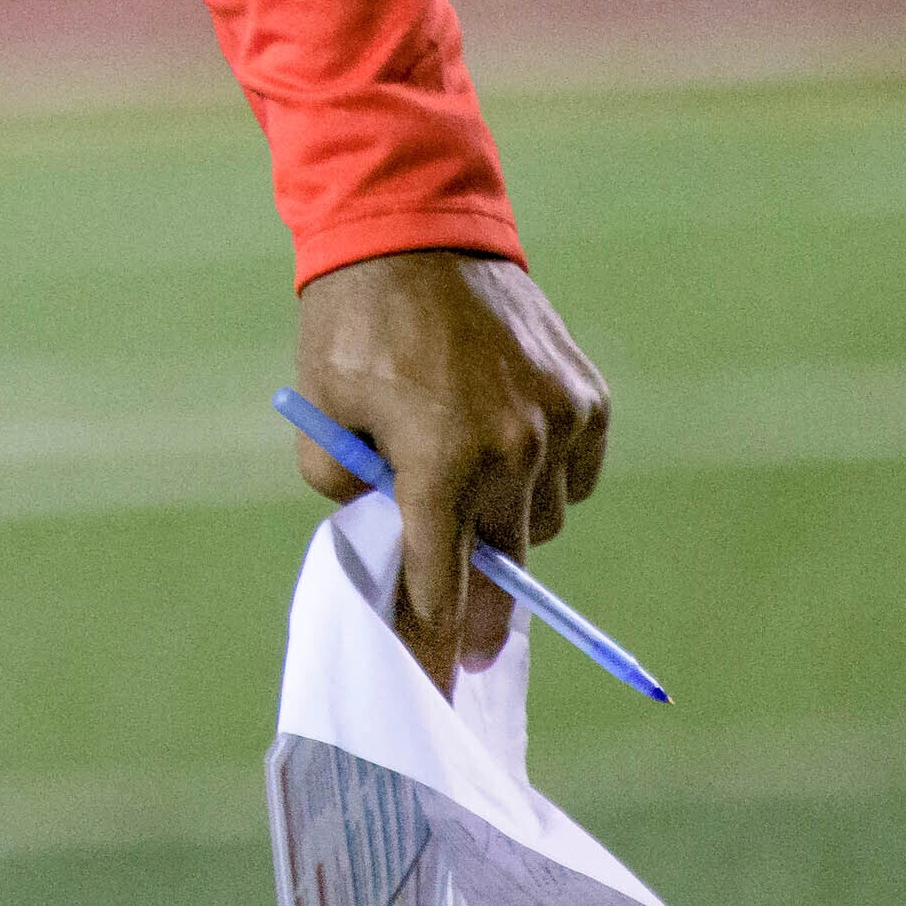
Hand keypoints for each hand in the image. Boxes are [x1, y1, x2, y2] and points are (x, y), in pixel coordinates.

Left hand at [290, 250, 611, 692]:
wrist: (414, 225)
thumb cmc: (352, 320)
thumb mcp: (318, 407)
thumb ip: (338, 482)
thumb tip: (383, 524)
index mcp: (439, 458)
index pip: (441, 581)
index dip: (434, 638)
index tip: (440, 681)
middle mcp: (512, 449)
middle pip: (503, 565)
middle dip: (484, 608)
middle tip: (471, 644)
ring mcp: (559, 424)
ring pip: (543, 521)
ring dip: (511, 526)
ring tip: (472, 499)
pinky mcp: (588, 399)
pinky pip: (576, 475)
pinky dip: (548, 479)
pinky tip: (512, 455)